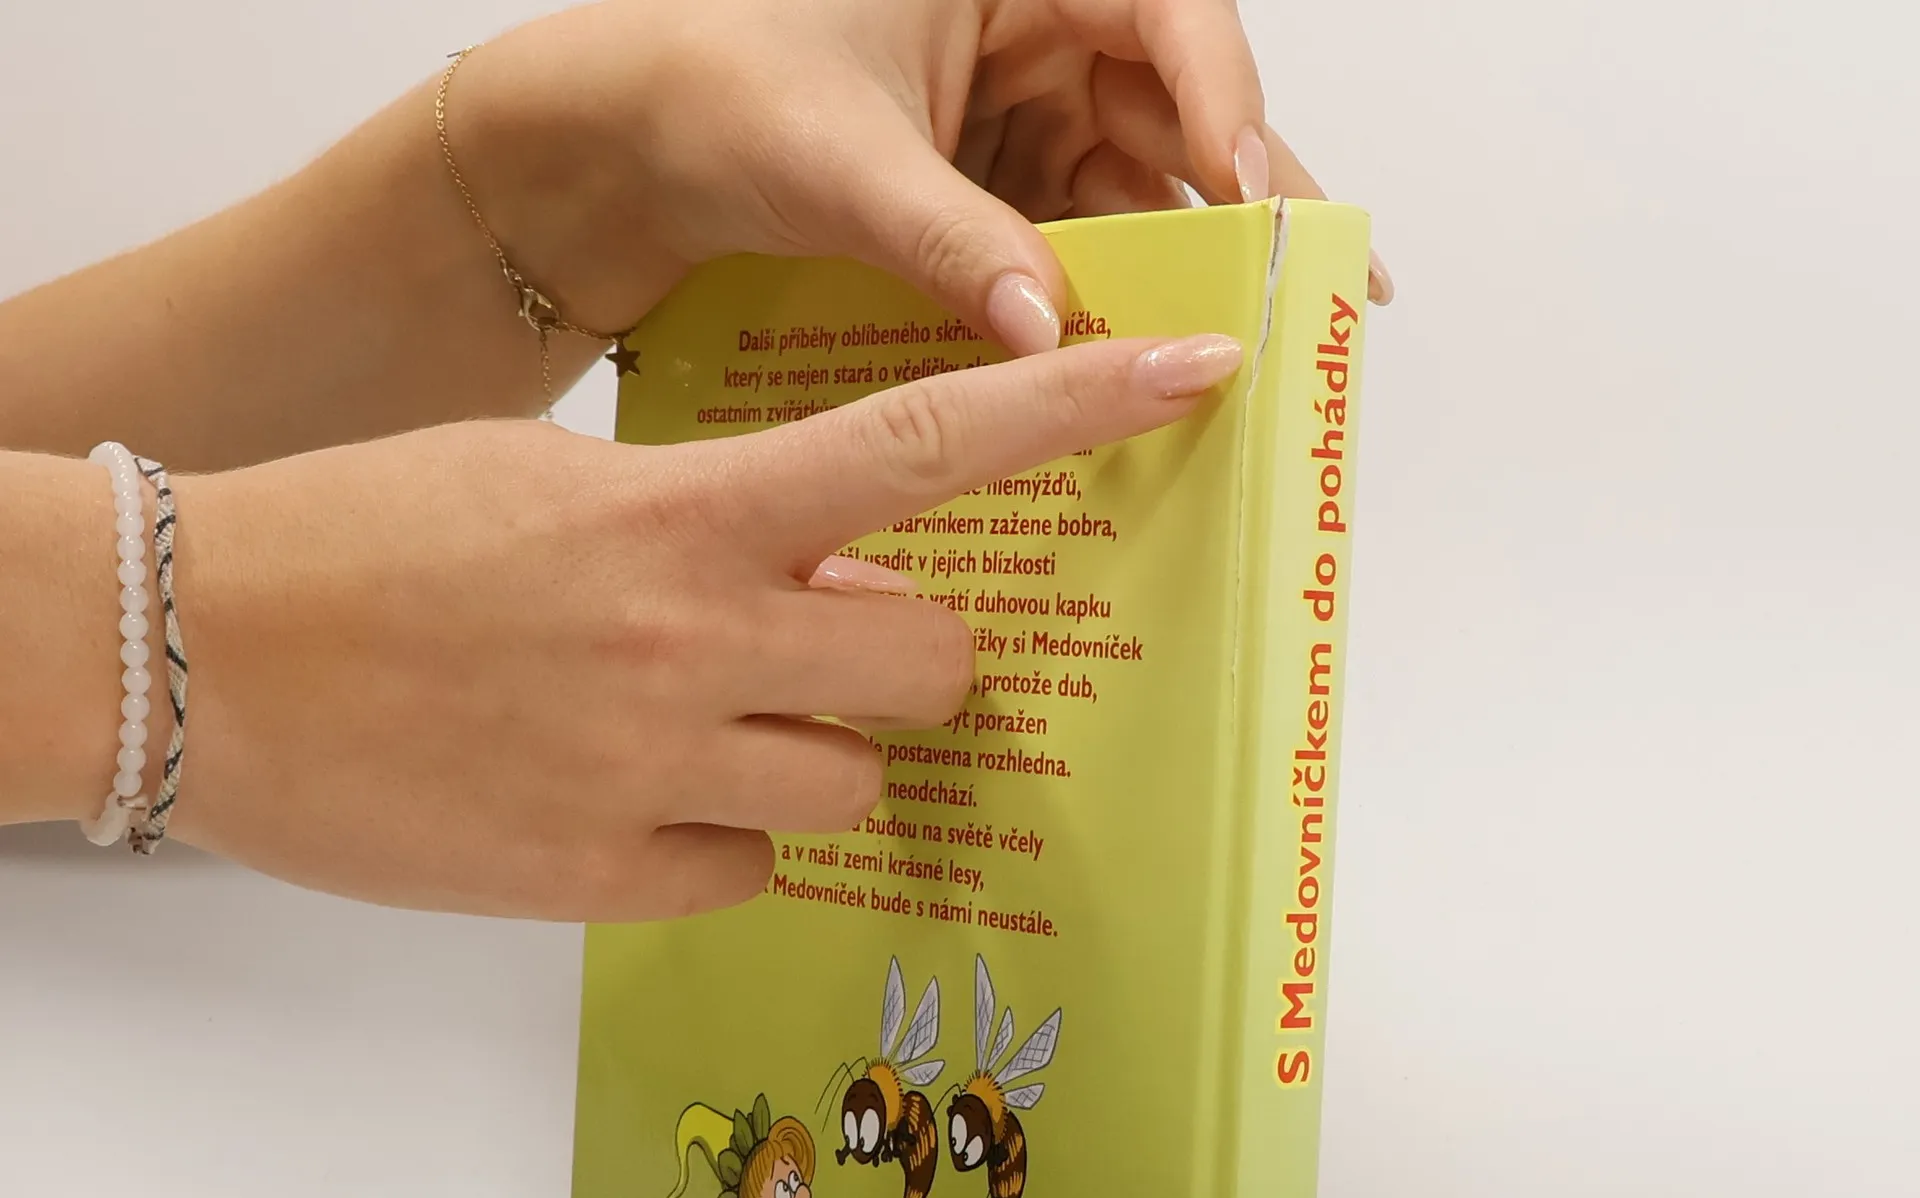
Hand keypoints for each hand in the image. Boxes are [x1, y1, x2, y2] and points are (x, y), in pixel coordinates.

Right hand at [164, 331, 1240, 918]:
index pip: (921, 447)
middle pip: (930, 670)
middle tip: (838, 651)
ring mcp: (654, 770)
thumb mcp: (557, 486)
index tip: (1191, 374)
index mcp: (681, 512)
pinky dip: (719, 841)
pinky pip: (750, 869)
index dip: (1070, 405)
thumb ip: (711, 532)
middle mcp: (694, 642)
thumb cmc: (364, 543)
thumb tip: (838, 590)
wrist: (190, 656)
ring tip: (690, 728)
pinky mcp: (604, 880)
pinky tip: (624, 802)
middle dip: (907, 665)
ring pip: (850, 786)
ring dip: (806, 756)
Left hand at [455, 0, 1388, 363]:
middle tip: (1309, 288)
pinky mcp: (983, 184)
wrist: (608, 157)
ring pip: (1128, 177)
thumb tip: (1048, 334)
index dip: (1226, 96)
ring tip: (1250, 337)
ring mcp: (1007, 107)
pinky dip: (1104, 288)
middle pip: (1170, 104)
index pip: (1161, 8)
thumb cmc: (701, 94)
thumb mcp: (840, 161)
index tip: (1255, 191)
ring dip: (1179, 256)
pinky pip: (1071, 230)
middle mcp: (1023, 22)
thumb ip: (954, 243)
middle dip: (1234, 199)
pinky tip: (1147, 346)